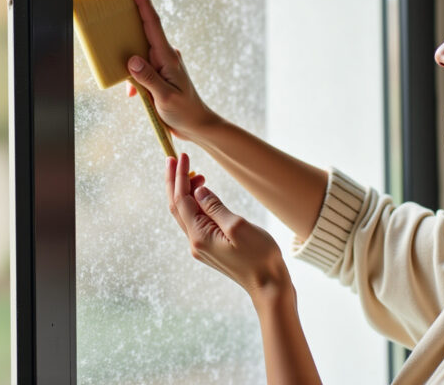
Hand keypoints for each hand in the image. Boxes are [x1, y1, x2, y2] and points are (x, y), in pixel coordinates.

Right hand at [126, 0, 216, 140]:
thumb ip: (148, 78)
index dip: (143, 1)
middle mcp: (165, 55)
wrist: (198, 126)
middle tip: (111, 16)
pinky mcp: (159, 74)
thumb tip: (131, 59)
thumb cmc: (184, 112)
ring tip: (134, 88)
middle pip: (142, 32)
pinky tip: (137, 97)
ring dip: (130, 67)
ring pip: (138, 54)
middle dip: (127, 26)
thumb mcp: (165, 97)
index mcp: (167, 56)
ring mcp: (162, 63)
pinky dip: (135, 81)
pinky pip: (140, 69)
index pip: (153, 23)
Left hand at [166, 153, 289, 298]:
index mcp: (199, 236)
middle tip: (174, 159)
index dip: (179, 176)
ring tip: (194, 173)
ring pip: (185, 214)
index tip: (180, 156)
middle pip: (177, 207)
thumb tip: (197, 190)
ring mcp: (202, 247)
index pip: (182, 200)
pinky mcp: (210, 248)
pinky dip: (195, 204)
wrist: (269, 286)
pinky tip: (202, 195)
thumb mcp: (238, 226)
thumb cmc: (260, 257)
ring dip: (185, 192)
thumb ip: (214, 206)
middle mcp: (195, 242)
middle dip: (174, 181)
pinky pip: (195, 221)